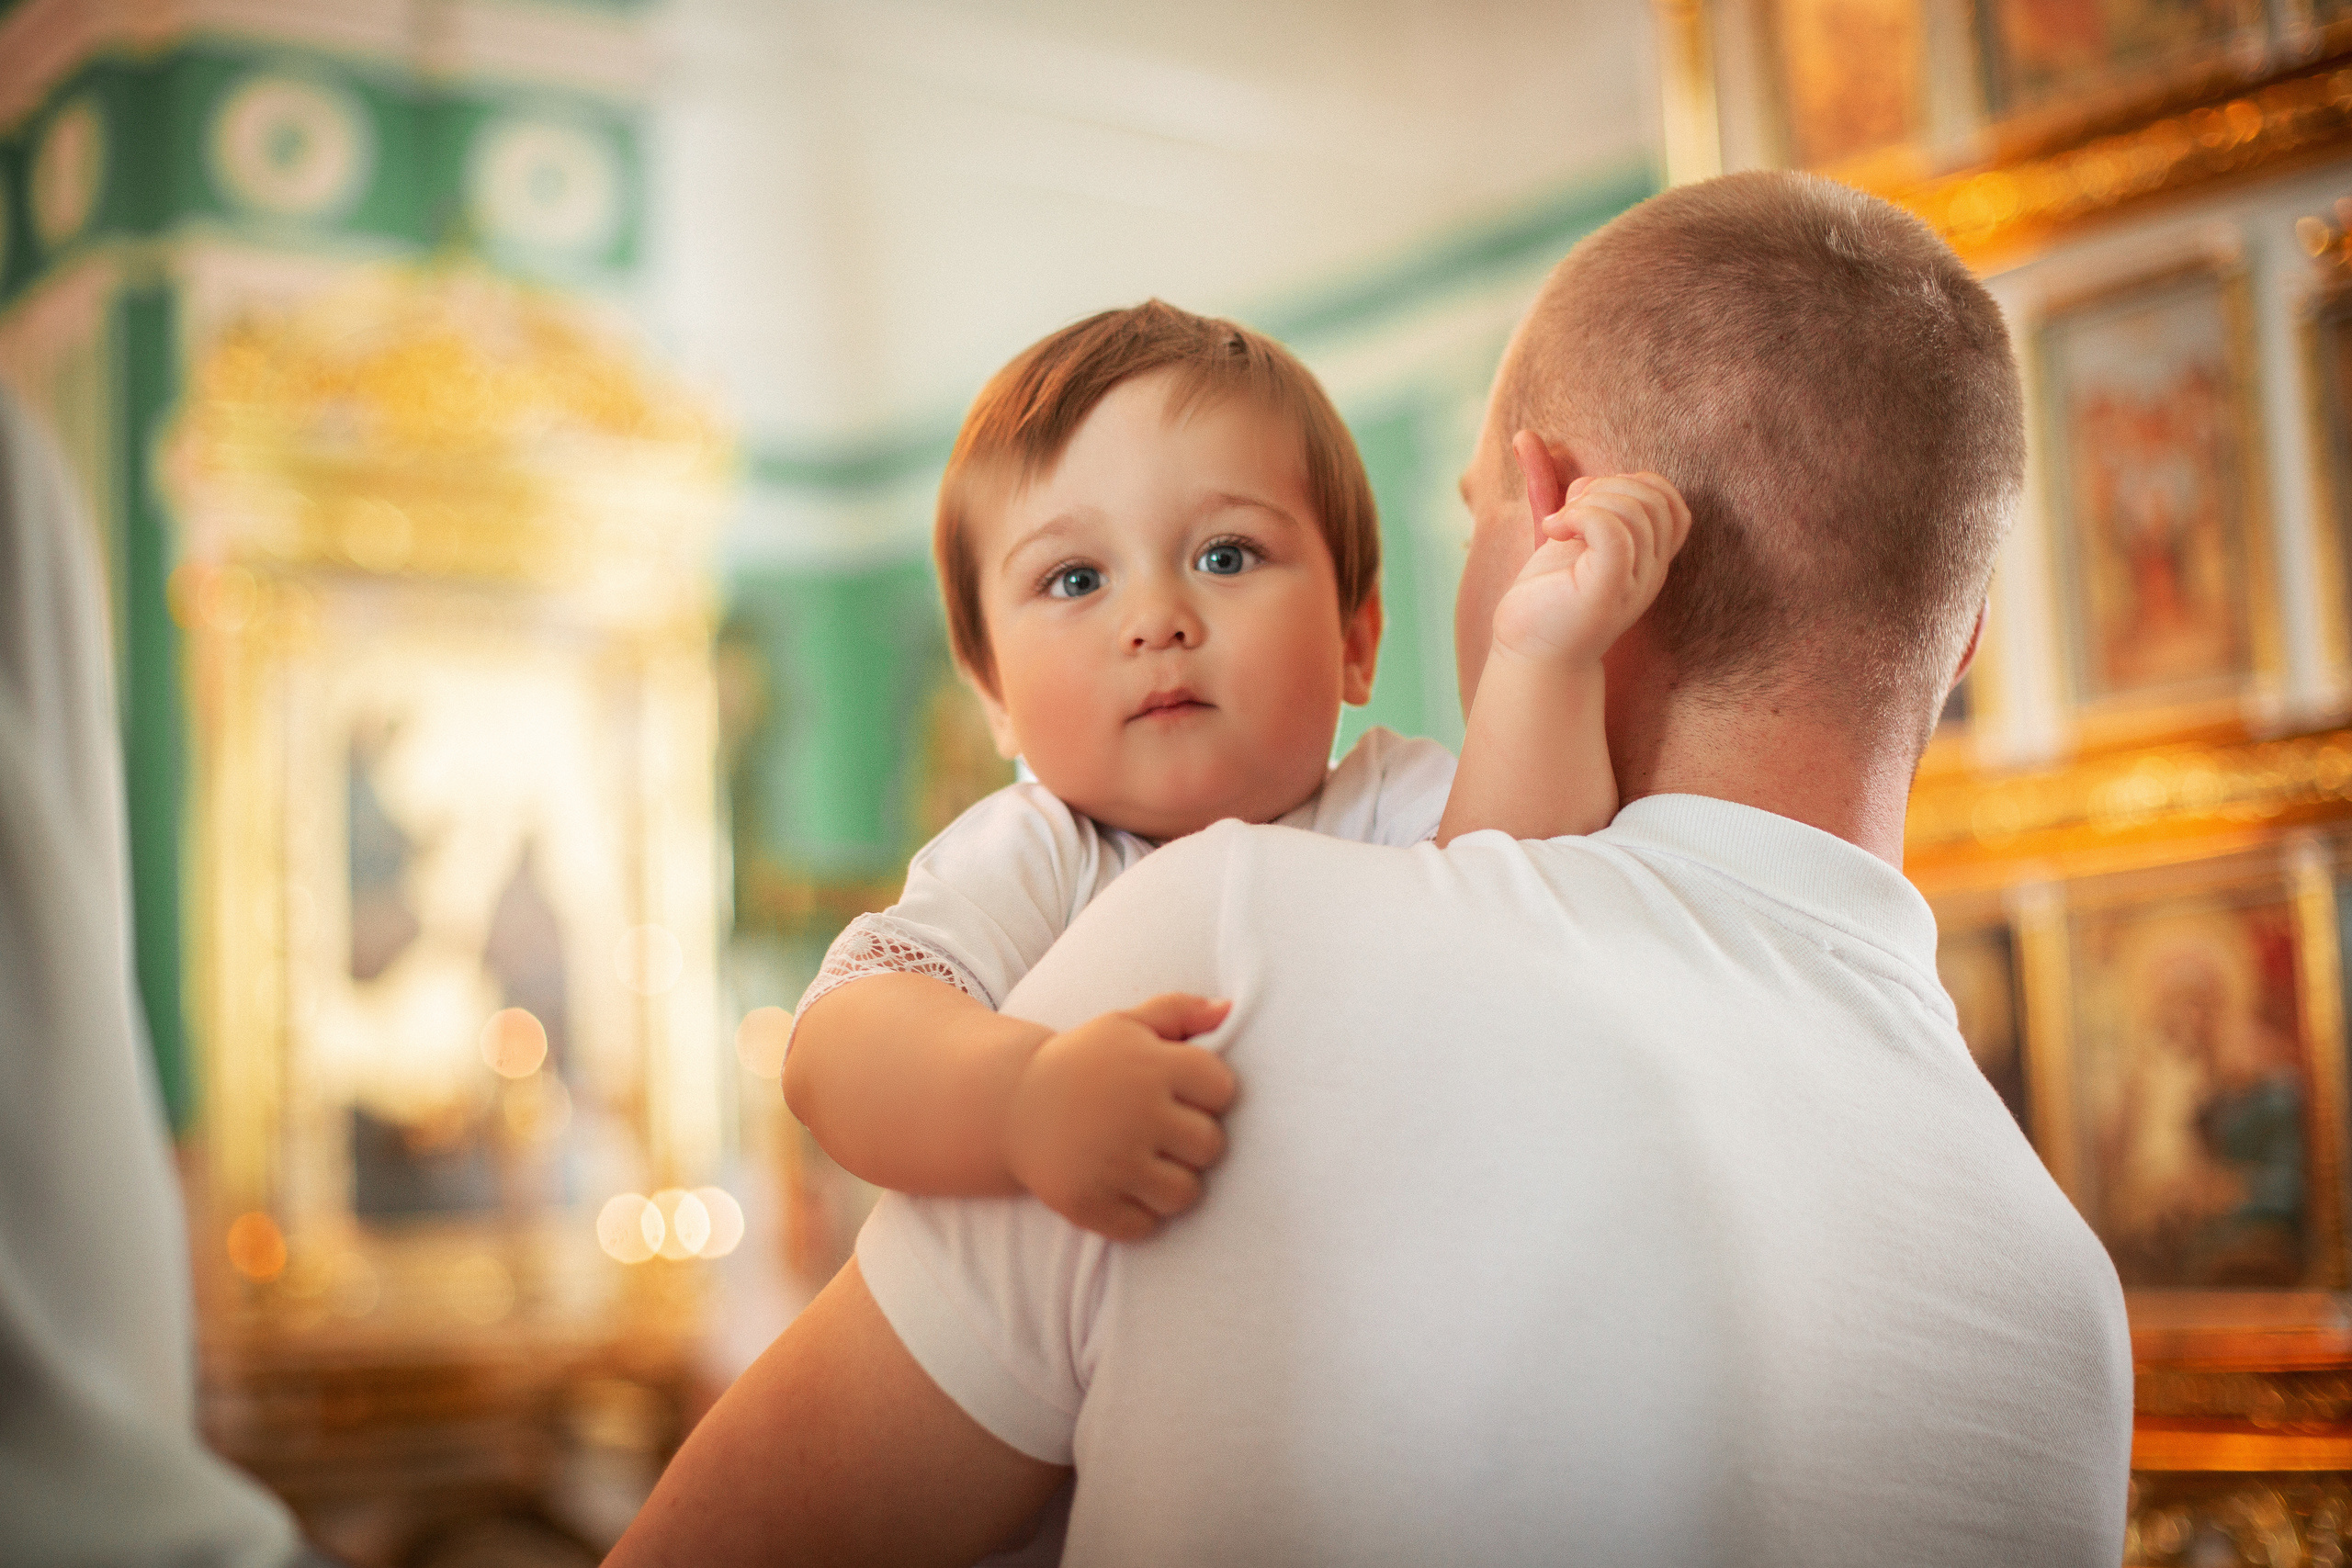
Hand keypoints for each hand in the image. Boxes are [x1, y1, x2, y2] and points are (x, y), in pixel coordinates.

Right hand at [1004, 993, 1237, 1240]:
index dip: (1209, 1093)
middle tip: (1163, 1132)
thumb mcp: (1126, 1024)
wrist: (1011, 1105)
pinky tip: (1121, 1189)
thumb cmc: (1084, 1062)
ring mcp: (1111, 1162)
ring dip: (1172, 1183)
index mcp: (1150, 1065)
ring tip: (1148, 1164)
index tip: (1182, 1093)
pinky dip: (1138, 1215)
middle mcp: (1135, 1113)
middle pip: (1211, 1146)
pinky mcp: (1087, 1202)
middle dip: (1193, 1141)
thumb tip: (1229, 1009)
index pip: (1223, 1089)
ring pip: (1186, 1193)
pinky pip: (1146, 1226)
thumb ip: (1180, 1011)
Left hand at [1490, 434, 1691, 666]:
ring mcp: (1633, 583)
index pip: (1669, 499)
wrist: (1528, 656)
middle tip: (1567, 513)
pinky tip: (1553, 531)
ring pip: (1635, 510)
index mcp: (1647, 556)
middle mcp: (1649, 571)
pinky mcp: (1607, 593)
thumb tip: (1523, 435)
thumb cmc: (1544, 600)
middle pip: (1655, 497)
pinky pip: (1614, 532)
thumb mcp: (1551, 531)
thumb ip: (1546, 486)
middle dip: (1607, 487)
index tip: (1582, 500)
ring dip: (1590, 502)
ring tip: (1557, 526)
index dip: (1631, 483)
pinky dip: (1581, 516)